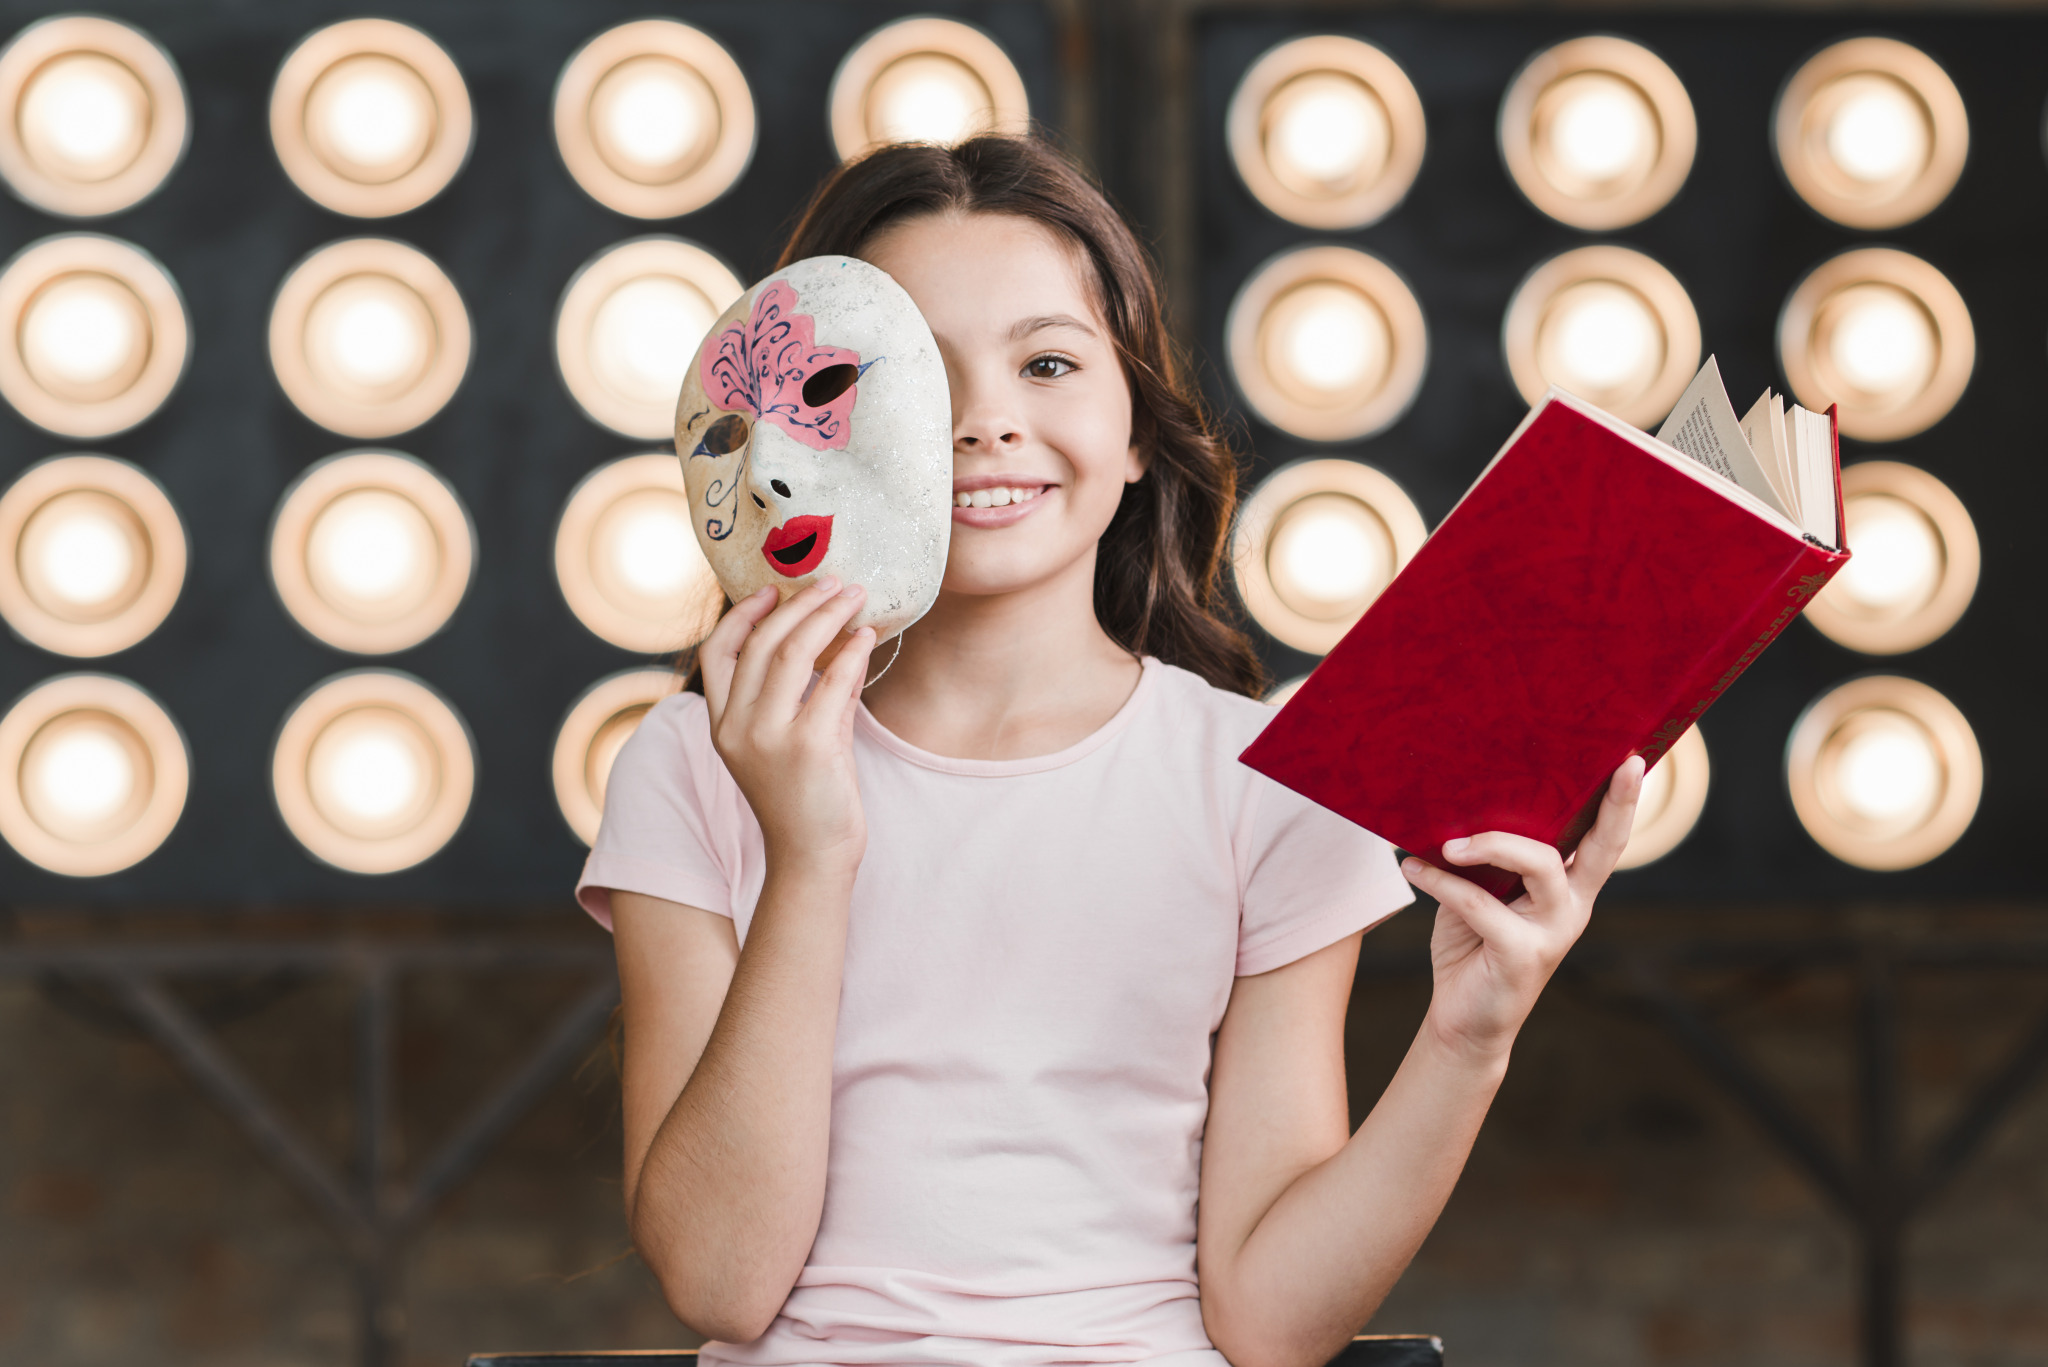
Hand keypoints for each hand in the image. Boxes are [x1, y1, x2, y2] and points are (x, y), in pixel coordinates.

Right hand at [698, 578, 876, 879]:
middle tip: (833, 582)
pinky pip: (832, 683)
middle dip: (799, 605)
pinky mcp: (808, 748)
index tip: (772, 589)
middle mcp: (736, 729)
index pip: (718, 653)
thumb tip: (839, 642)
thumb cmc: (806, 799)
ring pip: (792, 653)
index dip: (743, 615)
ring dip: (826, 617)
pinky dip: (852, 652)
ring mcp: (769, 738)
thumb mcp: (793, 740)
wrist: (813, 858)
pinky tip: (867, 637)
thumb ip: (806, 695)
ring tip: (854, 596)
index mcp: (721, 725)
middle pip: (760, 644)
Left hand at [1401, 757, 1645, 1064]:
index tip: (1633, 759)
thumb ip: (1486, 859)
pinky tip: (1413, 867)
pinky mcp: (1522, 955)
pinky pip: (1480, 903)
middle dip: (1615, 805)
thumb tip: (1458, 809)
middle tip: (1623, 765)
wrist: (1460, 1018)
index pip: (1602, 839)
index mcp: (1567, 888)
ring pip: (1538, 865)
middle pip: (1601, 848)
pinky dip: (1442, 882)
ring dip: (1490, 843)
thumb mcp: (1482, 892)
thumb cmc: (1471, 945)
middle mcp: (1571, 907)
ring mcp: (1552, 932)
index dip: (1620, 802)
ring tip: (1448, 844)